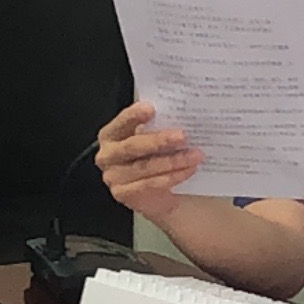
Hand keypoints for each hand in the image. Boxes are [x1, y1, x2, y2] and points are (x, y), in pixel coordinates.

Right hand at [95, 102, 203, 219]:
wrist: (156, 191)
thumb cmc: (154, 156)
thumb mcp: (154, 138)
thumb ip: (159, 126)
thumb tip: (182, 114)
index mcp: (111, 134)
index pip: (121, 122)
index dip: (134, 115)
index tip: (151, 109)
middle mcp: (108, 155)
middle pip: (132, 146)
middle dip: (159, 141)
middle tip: (182, 136)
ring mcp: (113, 176)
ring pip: (144, 167)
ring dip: (173, 161)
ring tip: (195, 155)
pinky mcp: (124, 194)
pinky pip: (150, 184)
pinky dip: (172, 177)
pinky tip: (188, 170)